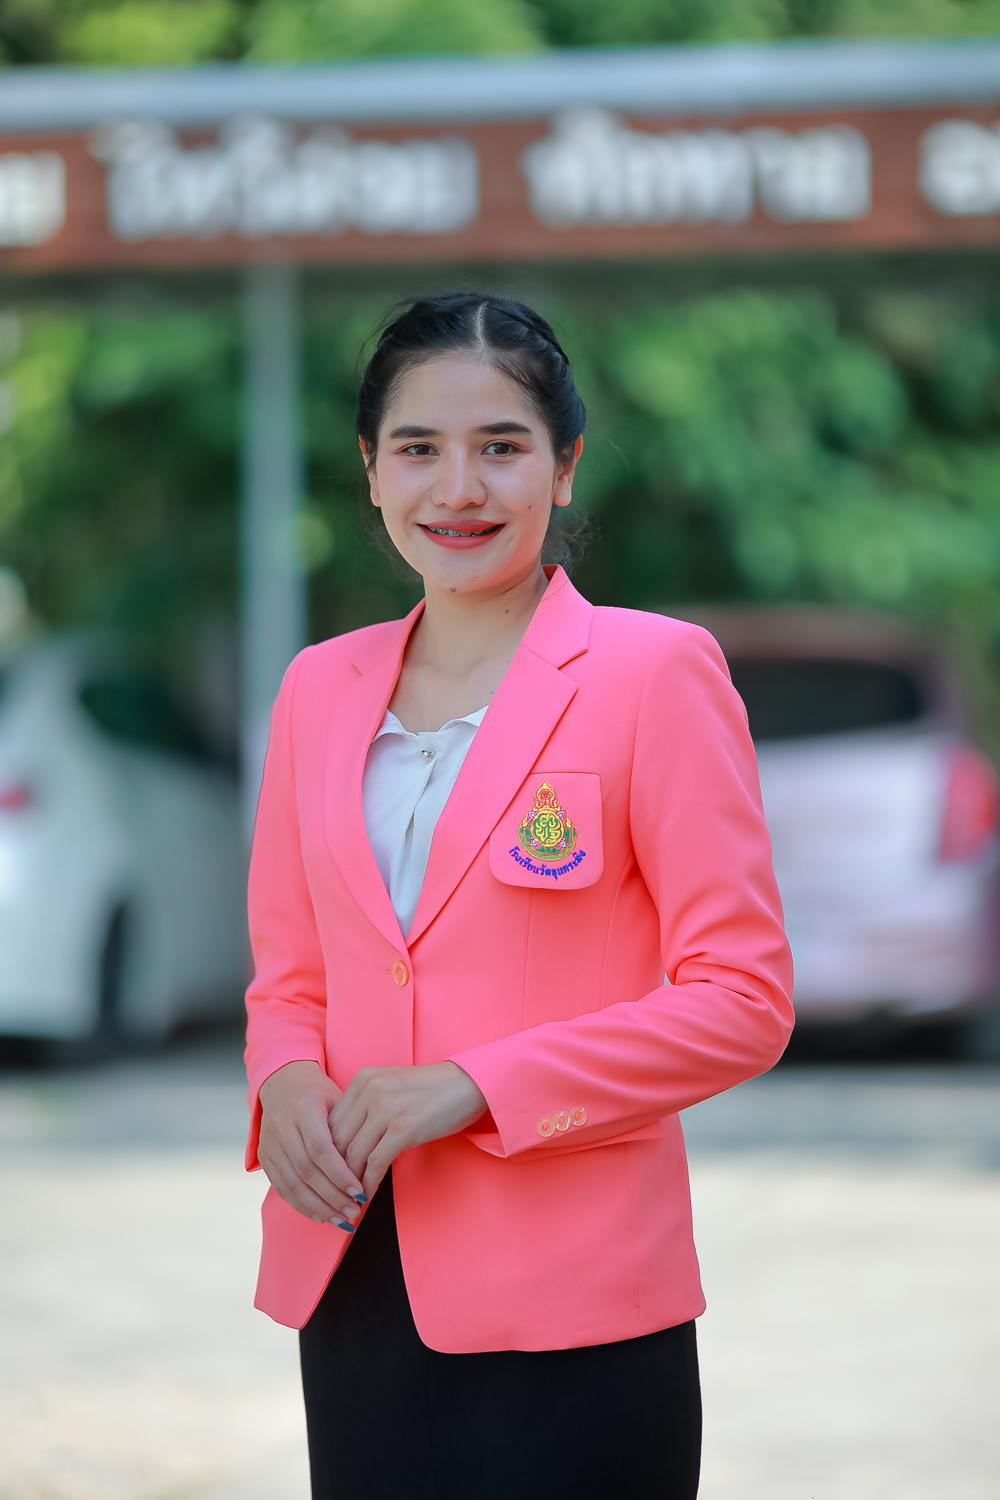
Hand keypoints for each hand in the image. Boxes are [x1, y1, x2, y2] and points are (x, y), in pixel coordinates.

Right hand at [258, 1061, 366, 1226]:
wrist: (283, 1082)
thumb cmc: (319, 1093)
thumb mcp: (337, 1100)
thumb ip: (349, 1130)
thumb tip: (371, 1167)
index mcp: (303, 1108)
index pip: (321, 1149)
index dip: (340, 1174)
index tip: (360, 1192)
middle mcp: (281, 1125)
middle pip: (306, 1170)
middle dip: (332, 1196)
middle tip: (354, 1211)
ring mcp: (269, 1142)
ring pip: (292, 1183)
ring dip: (318, 1207)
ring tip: (341, 1220)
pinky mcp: (263, 1156)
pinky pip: (281, 1187)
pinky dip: (301, 1205)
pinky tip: (320, 1215)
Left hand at [329, 1062, 487, 1197]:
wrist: (469, 1083)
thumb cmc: (431, 1089)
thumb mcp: (391, 1087)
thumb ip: (366, 1106)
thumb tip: (344, 1143)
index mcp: (363, 1079)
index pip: (332, 1121)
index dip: (327, 1152)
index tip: (328, 1172)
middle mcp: (370, 1090)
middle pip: (338, 1139)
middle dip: (335, 1170)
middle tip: (334, 1191)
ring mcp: (386, 1108)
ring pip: (354, 1154)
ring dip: (350, 1181)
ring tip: (349, 1198)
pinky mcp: (404, 1128)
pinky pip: (376, 1163)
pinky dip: (369, 1183)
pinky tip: (368, 1195)